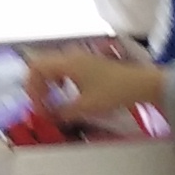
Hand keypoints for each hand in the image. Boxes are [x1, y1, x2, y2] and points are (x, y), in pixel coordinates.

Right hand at [26, 47, 165, 120]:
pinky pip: (64, 68)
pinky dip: (58, 80)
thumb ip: (63, 113)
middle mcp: (71, 56)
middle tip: (40, 106)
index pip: (36, 69)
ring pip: (52, 66)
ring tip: (50, 101)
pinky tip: (65, 92)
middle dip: (37, 87)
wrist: (142, 84)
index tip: (38, 108)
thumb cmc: (114, 92)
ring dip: (47, 83)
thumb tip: (50, 118)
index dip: (32, 89)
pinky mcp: (88, 62)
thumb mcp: (86, 107)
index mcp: (67, 63)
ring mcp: (80, 57)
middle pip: (41, 66)